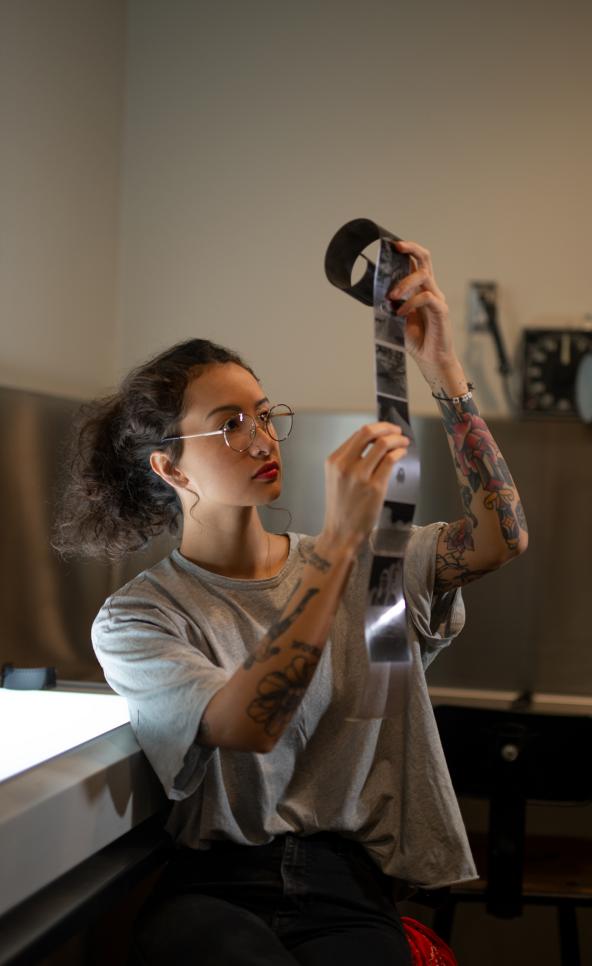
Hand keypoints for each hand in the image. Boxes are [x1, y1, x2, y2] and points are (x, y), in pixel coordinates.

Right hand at [320, 422, 409, 550]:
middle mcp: (344, 465)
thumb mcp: (337, 479)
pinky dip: (399, 453)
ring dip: (397, 440)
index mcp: (333, 461)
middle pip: (368, 432)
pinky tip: (402, 455)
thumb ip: (350, 461)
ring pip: (382, 444)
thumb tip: (376, 443)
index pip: (358, 434)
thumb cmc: (342, 508)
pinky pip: (390, 460)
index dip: (376, 428)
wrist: (340, 533)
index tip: (387, 429)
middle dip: (387, 427)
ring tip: (404, 442)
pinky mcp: (374, 487)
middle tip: (397, 431)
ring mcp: (359, 476)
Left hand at [388, 240, 458, 378]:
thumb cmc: (416, 340)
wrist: (431, 360)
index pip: (416, 262)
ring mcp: (437, 299)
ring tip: (391, 297)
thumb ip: (391, 305)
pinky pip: (426, 298)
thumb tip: (376, 293)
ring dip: (404, 283)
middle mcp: (430, 290)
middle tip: (396, 247)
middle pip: (425, 260)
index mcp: (420, 289)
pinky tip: (400, 313)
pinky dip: (411, 303)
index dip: (407, 250)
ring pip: (423, 276)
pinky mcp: (441, 311)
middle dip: (411, 249)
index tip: (392, 244)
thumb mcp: (397, 319)